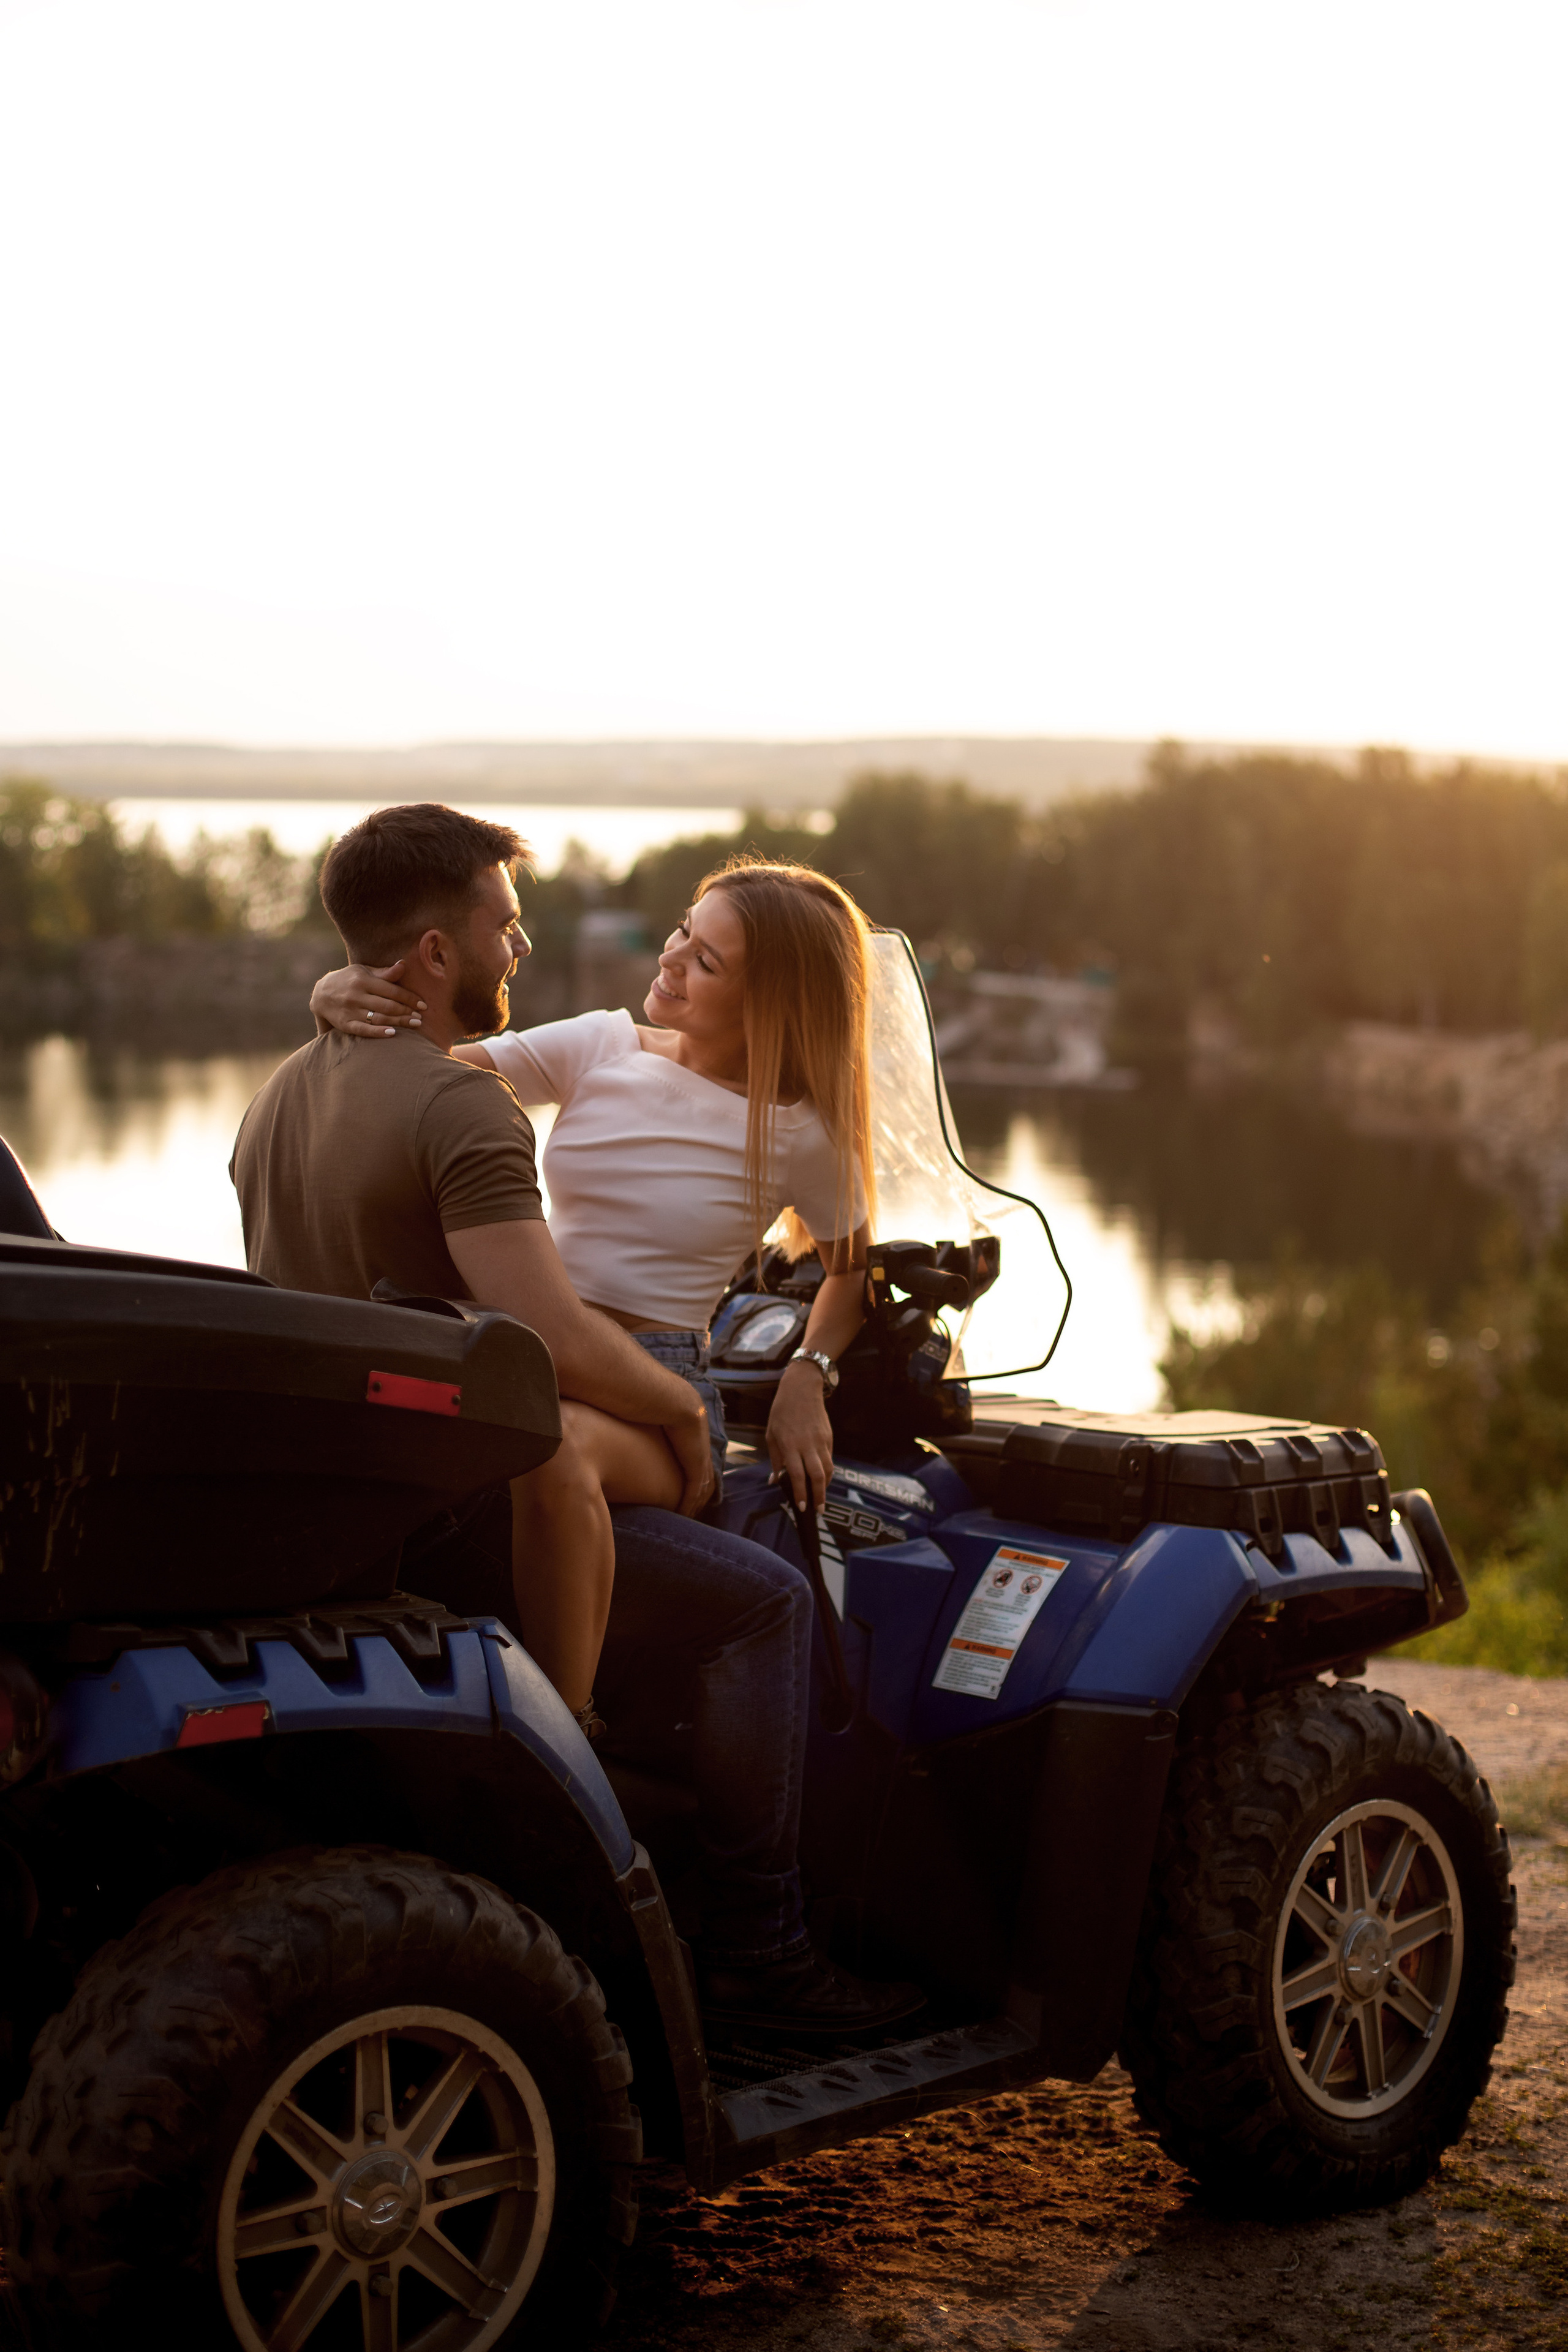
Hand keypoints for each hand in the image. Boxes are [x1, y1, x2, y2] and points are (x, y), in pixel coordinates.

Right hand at [310, 960, 426, 1037]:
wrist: (321, 994)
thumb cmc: (349, 980)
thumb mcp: (364, 972)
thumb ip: (384, 973)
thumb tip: (404, 965)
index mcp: (363, 980)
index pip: (392, 990)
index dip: (409, 998)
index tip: (422, 1004)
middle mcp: (356, 995)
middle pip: (388, 1005)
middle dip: (407, 1011)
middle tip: (421, 1017)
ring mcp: (350, 1010)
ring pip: (379, 1018)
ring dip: (399, 1022)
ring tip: (415, 1024)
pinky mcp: (345, 1023)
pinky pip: (364, 1030)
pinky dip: (378, 1032)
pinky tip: (393, 1033)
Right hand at [664, 1405, 715, 1517]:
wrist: (671, 1398)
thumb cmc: (656, 1400)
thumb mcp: (657, 1414)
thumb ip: (653, 1422)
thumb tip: (640, 1421)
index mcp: (695, 1435)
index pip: (700, 1464)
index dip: (695, 1480)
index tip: (685, 1492)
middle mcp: (702, 1447)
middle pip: (706, 1481)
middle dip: (698, 1498)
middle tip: (689, 1512)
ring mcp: (701, 1457)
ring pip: (702, 1489)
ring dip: (694, 1505)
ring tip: (684, 1518)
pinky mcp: (696, 1465)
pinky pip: (694, 1491)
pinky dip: (688, 1504)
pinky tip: (681, 1515)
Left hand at [766, 1359, 834, 1511]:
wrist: (802, 1388)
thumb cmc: (782, 1411)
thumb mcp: (771, 1434)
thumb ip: (775, 1459)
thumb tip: (775, 1480)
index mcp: (790, 1445)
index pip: (797, 1475)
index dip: (800, 1492)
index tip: (802, 1506)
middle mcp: (808, 1445)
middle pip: (817, 1476)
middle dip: (819, 1496)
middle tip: (818, 1510)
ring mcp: (821, 1441)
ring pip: (828, 1469)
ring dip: (826, 1486)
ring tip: (821, 1497)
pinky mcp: (829, 1437)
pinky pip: (829, 1458)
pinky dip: (827, 1471)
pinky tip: (822, 1478)